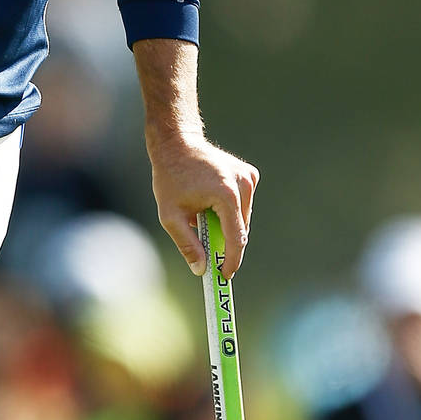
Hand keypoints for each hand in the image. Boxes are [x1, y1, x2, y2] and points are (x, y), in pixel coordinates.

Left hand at [147, 129, 257, 278]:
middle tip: (211, 259)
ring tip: (202, 219)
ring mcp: (249, 177)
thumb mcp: (170, 216)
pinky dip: (229, 212)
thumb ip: (186, 244)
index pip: (236, 238)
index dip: (231, 260)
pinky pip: (243, 204)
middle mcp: (243, 184)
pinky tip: (210, 203)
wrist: (177, 143)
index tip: (224, 276)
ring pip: (243, 218)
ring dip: (227, 226)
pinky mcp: (249, 174)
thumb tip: (201, 269)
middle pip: (240, 229)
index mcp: (227, 195)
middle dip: (225, 244)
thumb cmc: (171, 178)